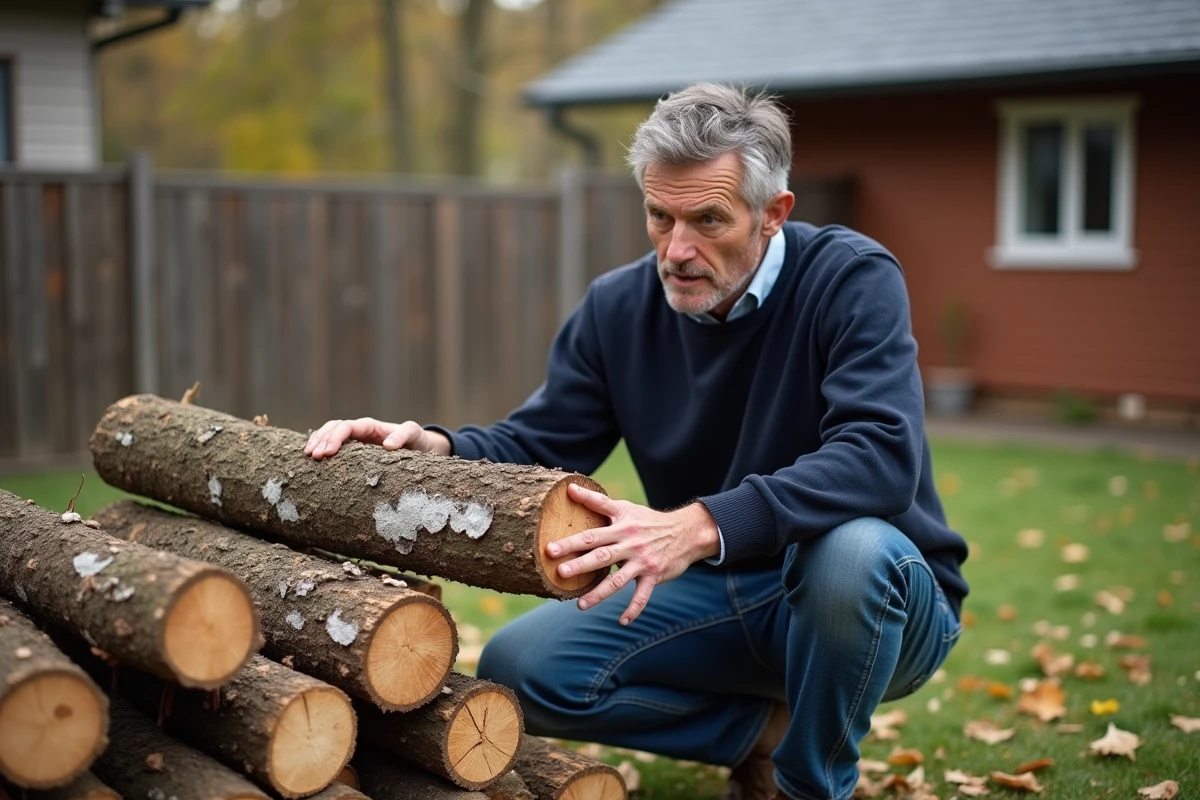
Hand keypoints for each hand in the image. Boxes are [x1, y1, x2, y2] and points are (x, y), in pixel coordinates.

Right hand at [304, 418, 450, 459]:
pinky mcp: (354, 452)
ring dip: (317, 443)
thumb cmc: (417, 441)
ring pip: (329, 435)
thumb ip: (403, 436)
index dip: (335, 437)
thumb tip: (388, 445)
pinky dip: (321, 449)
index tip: (327, 453)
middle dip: (321, 440)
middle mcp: (360, 431)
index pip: (346, 427)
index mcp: (370, 426)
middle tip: (312, 457)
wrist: (420, 449)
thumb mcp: (414, 435)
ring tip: (307, 457)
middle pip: (333, 428)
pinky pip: (334, 447)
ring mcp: (355, 441)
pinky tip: (311, 460)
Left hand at [547, 483, 720, 624]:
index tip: (550, 548)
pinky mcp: (654, 576)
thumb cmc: (648, 520)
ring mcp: (642, 562)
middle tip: (560, 572)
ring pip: (618, 581)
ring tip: (580, 605)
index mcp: (621, 527)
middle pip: (602, 556)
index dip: (571, 541)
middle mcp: (630, 544)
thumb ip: (597, 501)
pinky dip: (633, 609)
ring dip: (599, 594)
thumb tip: (570, 488)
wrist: (686, 531)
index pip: (592, 534)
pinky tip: (622, 621)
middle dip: (580, 565)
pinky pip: (642, 596)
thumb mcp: (625, 507)